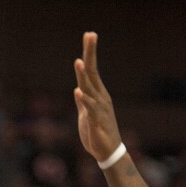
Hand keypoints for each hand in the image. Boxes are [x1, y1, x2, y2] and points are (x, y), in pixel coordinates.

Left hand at [73, 33, 122, 163]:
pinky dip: (84, 100)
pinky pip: (89, 110)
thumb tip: (78, 87)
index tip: (89, 35)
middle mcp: (100, 97)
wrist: (108, 152)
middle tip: (91, 35)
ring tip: (79, 61)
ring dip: (84, 76)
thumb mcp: (86, 112)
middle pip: (92, 72)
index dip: (89, 53)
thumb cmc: (96, 131)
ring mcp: (99, 109)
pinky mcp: (95, 122)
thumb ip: (82, 99)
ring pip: (91, 89)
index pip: (92, 69)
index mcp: (97, 94)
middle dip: (90, 53)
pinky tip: (78, 92)